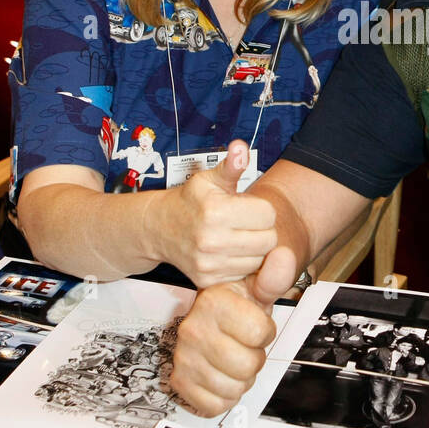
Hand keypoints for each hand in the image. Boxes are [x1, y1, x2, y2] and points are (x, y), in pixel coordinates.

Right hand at [147, 140, 276, 286]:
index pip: (268, 214)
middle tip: (246, 223)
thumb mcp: (210, 178)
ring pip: (259, 259)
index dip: (262, 208)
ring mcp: (209, 263)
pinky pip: (244, 273)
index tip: (249, 207)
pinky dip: (242, 263)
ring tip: (239, 236)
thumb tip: (240, 147)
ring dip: (255, 248)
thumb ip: (231, 165)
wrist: (159, 228)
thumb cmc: (191, 200)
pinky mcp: (208, 279)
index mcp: (216, 211)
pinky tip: (231, 251)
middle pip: (268, 239)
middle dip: (262, 229)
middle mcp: (211, 240)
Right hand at [169, 243, 297, 415]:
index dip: (266, 331)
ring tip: (234, 357)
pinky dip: (225, 396)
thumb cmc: (243, 300)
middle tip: (246, 344)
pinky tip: (223, 375)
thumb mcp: (261, 282)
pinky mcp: (180, 380)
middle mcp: (192, 329)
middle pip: (247, 366)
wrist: (221, 312)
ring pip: (233, 388)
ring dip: (242, 378)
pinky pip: (214, 405)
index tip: (257, 324)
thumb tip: (283, 256)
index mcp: (213, 302)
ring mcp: (183, 356)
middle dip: (255, 357)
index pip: (259, 333)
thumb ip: (275, 274)